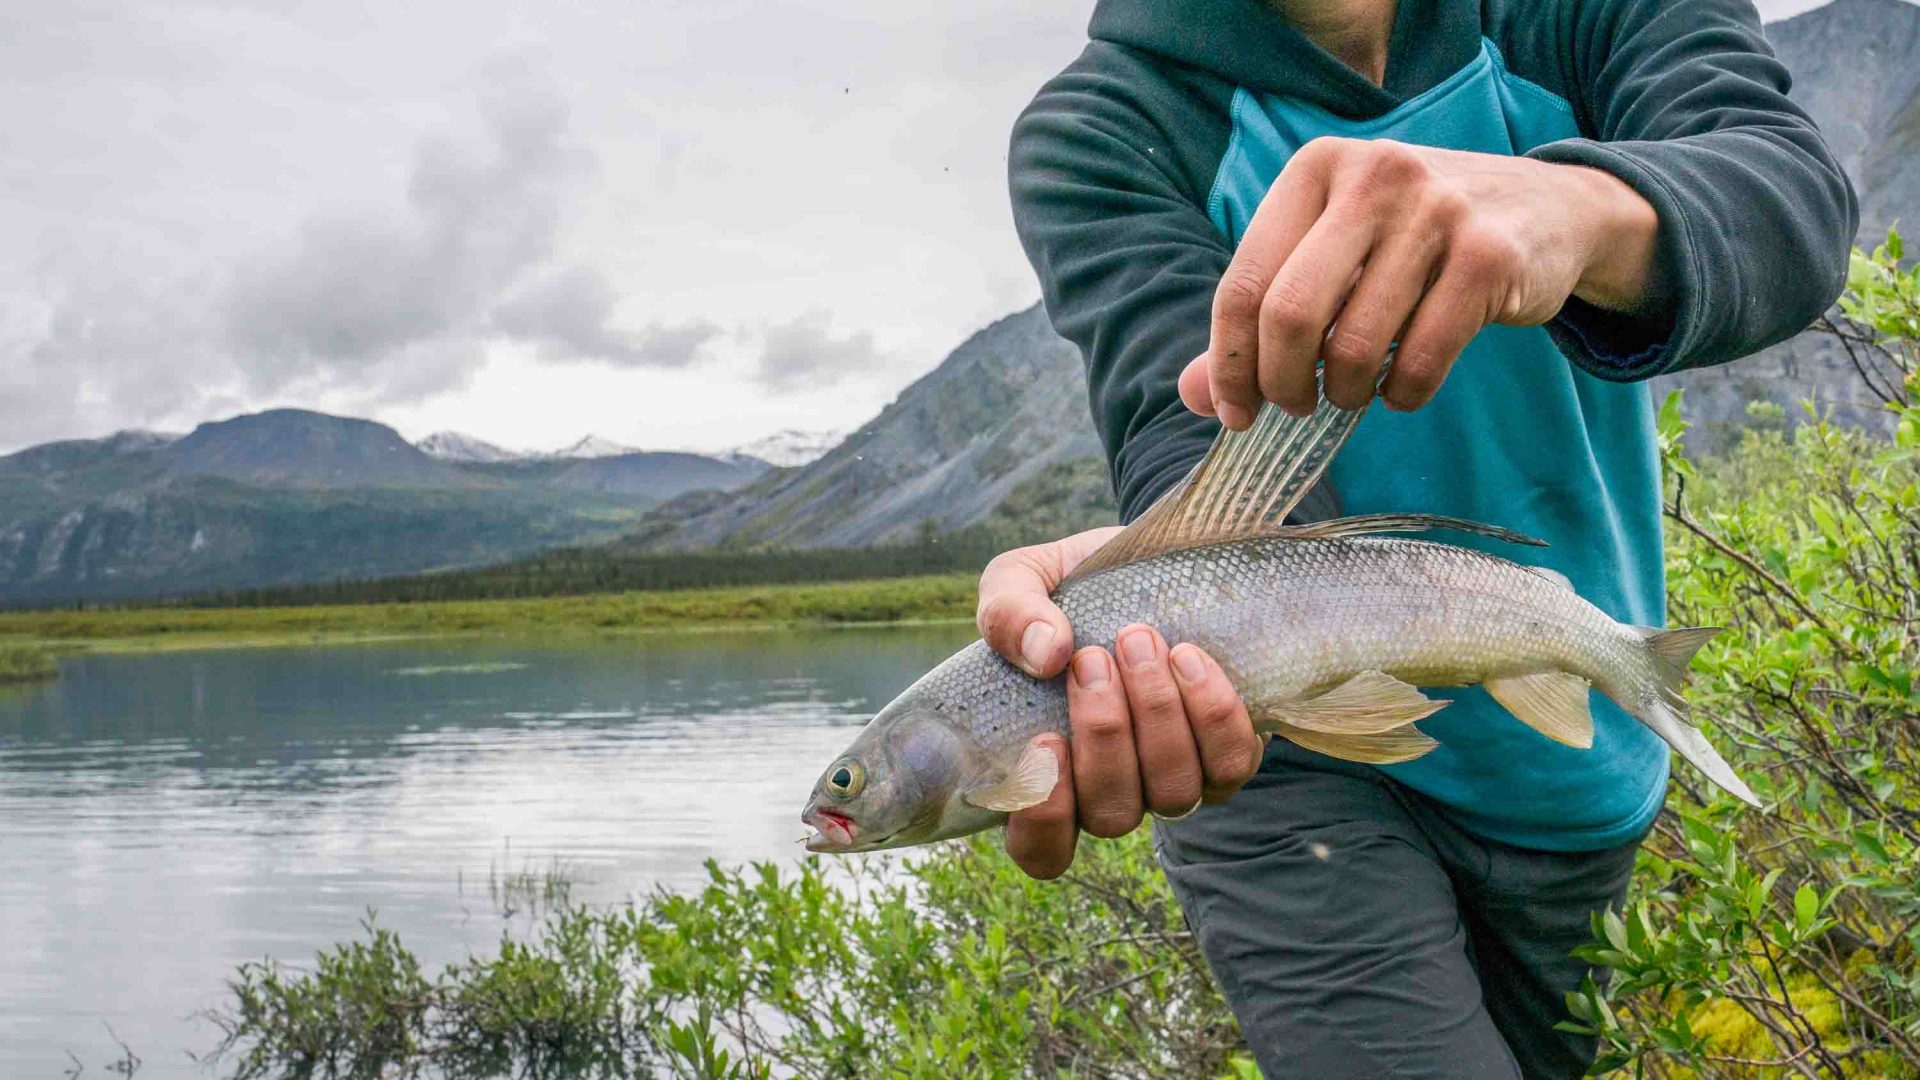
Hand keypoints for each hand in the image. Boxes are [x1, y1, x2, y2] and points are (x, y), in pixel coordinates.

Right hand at [976, 529, 1266, 879]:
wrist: (1146, 563)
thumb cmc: (1067, 590)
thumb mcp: (1018, 581)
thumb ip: (1008, 614)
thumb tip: (1046, 654)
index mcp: (1048, 776)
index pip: (1040, 850)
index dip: (1043, 816)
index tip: (1044, 740)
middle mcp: (1113, 793)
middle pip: (1112, 814)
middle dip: (1104, 735)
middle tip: (1092, 659)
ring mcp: (1173, 780)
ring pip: (1173, 793)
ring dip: (1156, 717)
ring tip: (1139, 642)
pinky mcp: (1227, 755)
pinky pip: (1231, 762)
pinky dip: (1211, 713)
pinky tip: (1188, 657)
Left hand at [1186, 136, 1662, 422]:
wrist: (1549, 211)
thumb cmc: (1415, 241)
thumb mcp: (1334, 256)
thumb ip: (1260, 318)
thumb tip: (1194, 394)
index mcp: (1317, 168)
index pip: (1244, 283)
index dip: (1229, 363)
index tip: (1235, 412)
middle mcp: (1373, 177)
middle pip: (1290, 315)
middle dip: (1281, 384)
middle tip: (1294, 408)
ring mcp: (1437, 211)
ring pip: (1354, 345)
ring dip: (1346, 394)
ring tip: (1353, 393)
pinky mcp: (1490, 257)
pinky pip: (1419, 361)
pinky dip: (1402, 394)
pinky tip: (1402, 386)